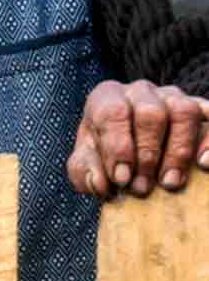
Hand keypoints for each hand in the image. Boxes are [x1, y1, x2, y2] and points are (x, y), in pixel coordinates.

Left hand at [67, 79, 208, 198]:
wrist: (130, 152)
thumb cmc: (106, 154)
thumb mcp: (86, 162)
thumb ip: (84, 172)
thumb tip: (99, 183)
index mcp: (108, 97)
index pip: (113, 111)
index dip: (118, 147)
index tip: (121, 178)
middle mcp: (141, 91)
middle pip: (150, 113)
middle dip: (147, 154)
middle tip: (142, 188)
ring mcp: (173, 98)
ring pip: (184, 112)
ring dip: (178, 151)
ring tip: (169, 182)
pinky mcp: (201, 111)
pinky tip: (203, 164)